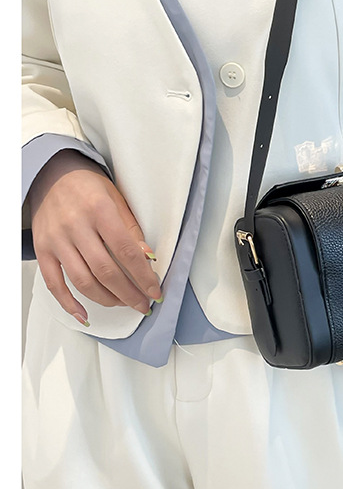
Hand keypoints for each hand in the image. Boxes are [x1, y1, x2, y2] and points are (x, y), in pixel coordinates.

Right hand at [28, 149, 162, 325]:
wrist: (52, 174)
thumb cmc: (89, 187)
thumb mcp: (118, 199)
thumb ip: (132, 229)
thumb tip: (148, 259)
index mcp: (100, 211)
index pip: (126, 251)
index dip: (143, 276)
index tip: (155, 291)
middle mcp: (76, 226)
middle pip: (105, 271)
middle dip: (128, 293)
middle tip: (143, 304)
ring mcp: (56, 240)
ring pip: (82, 280)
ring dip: (106, 299)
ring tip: (124, 304)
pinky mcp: (43, 250)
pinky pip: (53, 283)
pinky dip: (68, 303)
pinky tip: (84, 314)